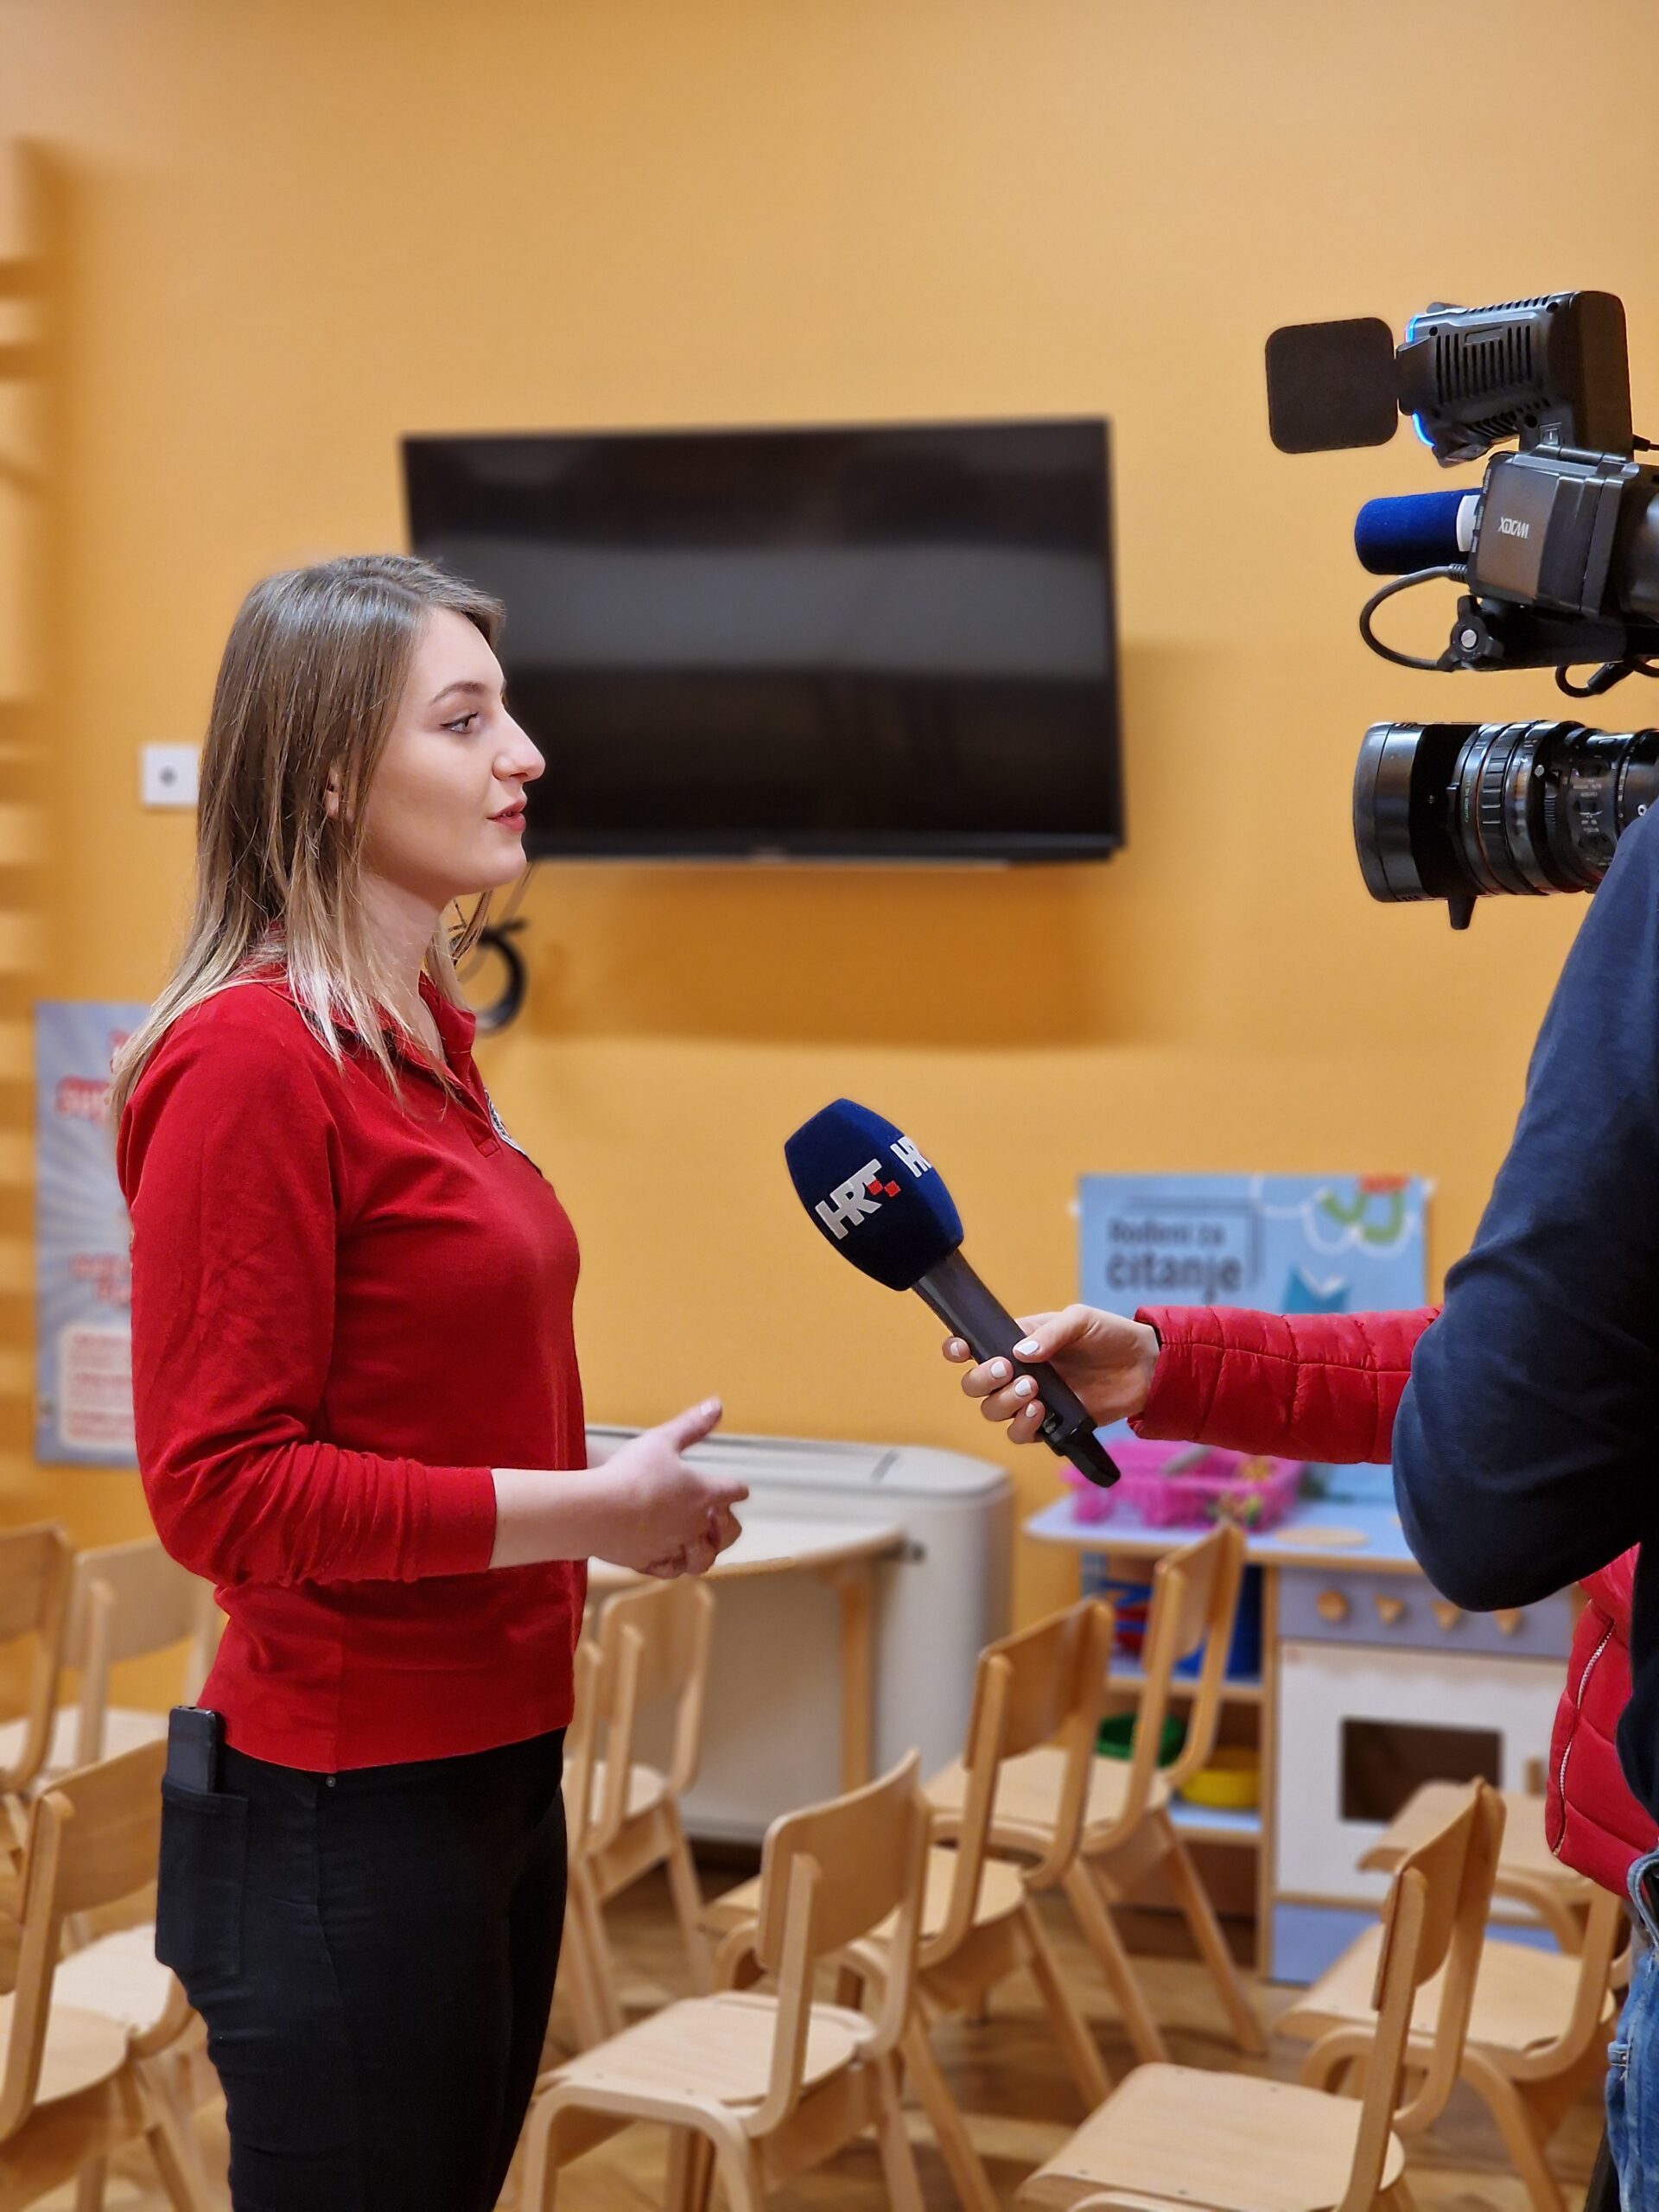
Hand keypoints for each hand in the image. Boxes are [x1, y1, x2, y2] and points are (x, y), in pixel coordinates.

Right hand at [593, 1399, 747, 1575]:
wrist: (598, 1511)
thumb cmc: (632, 1472)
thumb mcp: (662, 1440)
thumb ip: (691, 1425)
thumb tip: (718, 1404)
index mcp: (704, 1493)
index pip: (734, 1491)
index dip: (736, 1488)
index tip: (735, 1487)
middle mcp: (696, 1525)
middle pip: (729, 1532)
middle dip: (726, 1525)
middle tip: (714, 1515)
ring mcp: (674, 1547)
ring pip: (703, 1559)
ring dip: (703, 1550)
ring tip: (693, 1540)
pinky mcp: (650, 1563)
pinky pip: (671, 1570)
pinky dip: (673, 1564)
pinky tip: (666, 1554)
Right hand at [942, 1305, 1159, 1439]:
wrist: (1145, 1368)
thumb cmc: (1109, 1335)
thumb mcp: (1080, 1320)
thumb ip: (1050, 1333)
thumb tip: (1020, 1353)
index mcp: (1016, 1342)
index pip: (974, 1347)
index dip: (957, 1350)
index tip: (960, 1350)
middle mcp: (1017, 1372)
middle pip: (975, 1385)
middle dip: (982, 1379)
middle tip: (1008, 1370)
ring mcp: (1031, 1400)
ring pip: (992, 1411)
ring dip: (1004, 1402)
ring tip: (1033, 1390)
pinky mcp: (1049, 1425)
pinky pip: (1020, 1434)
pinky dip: (1024, 1425)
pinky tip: (1042, 1412)